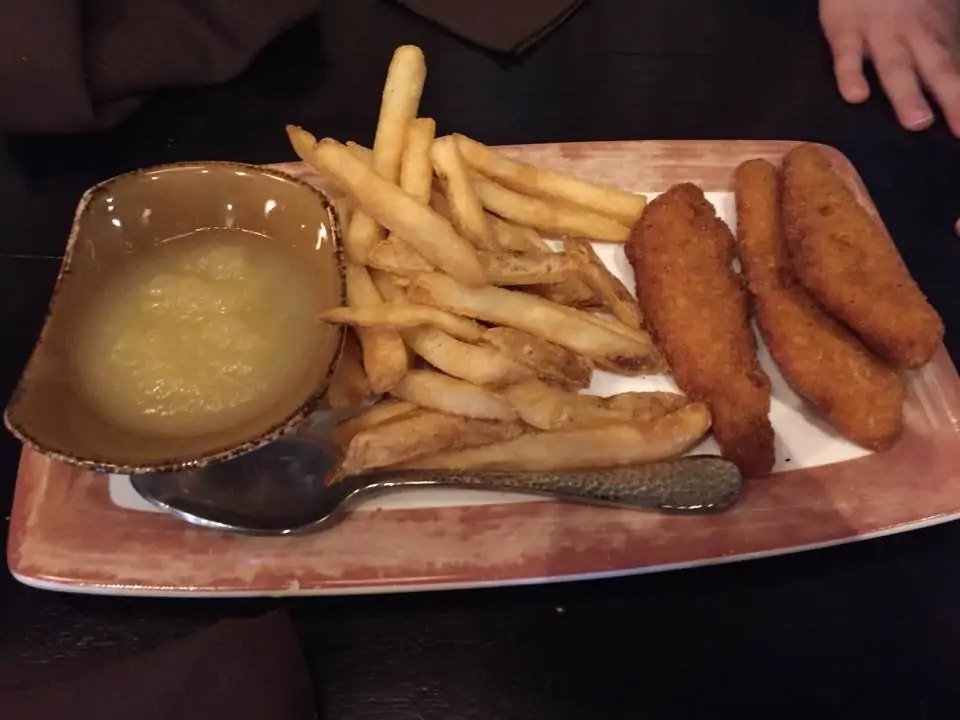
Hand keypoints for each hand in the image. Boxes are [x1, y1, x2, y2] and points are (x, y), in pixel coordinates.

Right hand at [820, 0, 959, 135]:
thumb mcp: (933, 7)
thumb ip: (940, 36)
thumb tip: (952, 68)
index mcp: (935, 29)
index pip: (955, 66)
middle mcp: (912, 34)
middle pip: (936, 68)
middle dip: (950, 97)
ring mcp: (877, 32)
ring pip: (895, 65)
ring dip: (907, 94)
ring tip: (917, 122)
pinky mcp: (844, 29)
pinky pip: (847, 54)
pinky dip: (851, 74)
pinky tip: (856, 95)